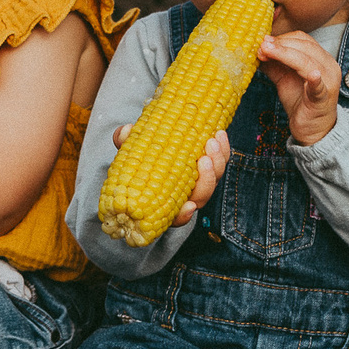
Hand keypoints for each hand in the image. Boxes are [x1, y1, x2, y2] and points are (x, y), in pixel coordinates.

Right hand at [111, 122, 229, 226]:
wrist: (159, 138)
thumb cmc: (140, 153)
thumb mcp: (128, 148)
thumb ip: (125, 142)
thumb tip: (126, 132)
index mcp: (165, 202)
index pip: (176, 217)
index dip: (183, 215)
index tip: (189, 206)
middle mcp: (185, 195)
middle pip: (201, 197)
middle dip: (206, 180)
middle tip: (203, 159)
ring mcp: (199, 181)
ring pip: (214, 179)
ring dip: (217, 161)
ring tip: (211, 140)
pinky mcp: (210, 165)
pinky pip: (221, 161)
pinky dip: (223, 149)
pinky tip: (219, 134)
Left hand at [258, 31, 340, 145]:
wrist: (312, 129)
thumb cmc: (300, 101)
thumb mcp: (283, 78)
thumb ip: (273, 63)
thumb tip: (257, 49)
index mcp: (319, 57)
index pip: (302, 39)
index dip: (281, 38)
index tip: (262, 42)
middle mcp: (328, 65)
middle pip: (305, 46)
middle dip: (280, 44)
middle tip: (261, 46)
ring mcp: (328, 81)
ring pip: (308, 61)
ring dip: (285, 54)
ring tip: (267, 52)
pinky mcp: (323, 98)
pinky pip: (319, 86)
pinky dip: (315, 79)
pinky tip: (312, 75)